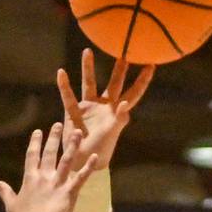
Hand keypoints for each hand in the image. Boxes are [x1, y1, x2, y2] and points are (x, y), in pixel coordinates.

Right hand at [0, 122, 98, 211]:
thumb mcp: (12, 205)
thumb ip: (5, 192)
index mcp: (30, 178)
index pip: (32, 156)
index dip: (35, 142)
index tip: (38, 131)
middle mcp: (44, 177)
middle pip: (50, 153)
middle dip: (54, 138)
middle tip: (58, 125)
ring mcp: (57, 183)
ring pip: (66, 160)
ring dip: (73, 145)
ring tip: (78, 132)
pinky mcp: (69, 191)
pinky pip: (81, 177)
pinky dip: (88, 167)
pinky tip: (95, 156)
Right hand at [57, 49, 153, 168]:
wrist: (82, 160)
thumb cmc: (101, 149)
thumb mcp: (112, 134)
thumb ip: (119, 119)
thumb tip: (124, 103)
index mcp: (118, 111)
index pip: (133, 93)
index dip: (142, 80)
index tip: (151, 65)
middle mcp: (105, 106)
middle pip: (113, 83)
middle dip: (119, 69)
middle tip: (124, 51)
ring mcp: (89, 107)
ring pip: (89, 83)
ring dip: (87, 68)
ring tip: (87, 51)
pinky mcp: (74, 111)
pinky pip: (68, 96)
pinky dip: (64, 85)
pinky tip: (61, 73)